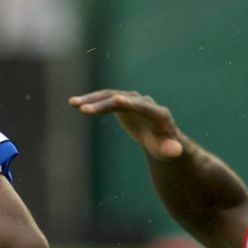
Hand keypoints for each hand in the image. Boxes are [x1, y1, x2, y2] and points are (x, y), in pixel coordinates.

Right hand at [69, 89, 184, 158]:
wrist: (158, 137)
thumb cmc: (163, 146)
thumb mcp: (167, 150)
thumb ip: (170, 149)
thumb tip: (175, 150)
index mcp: (159, 115)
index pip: (145, 107)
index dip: (132, 104)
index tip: (118, 100)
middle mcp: (144, 102)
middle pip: (123, 101)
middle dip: (104, 104)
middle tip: (84, 109)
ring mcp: (132, 99)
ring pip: (110, 96)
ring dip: (92, 100)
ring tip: (73, 103)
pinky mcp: (121, 100)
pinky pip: (104, 99)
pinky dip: (90, 101)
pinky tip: (73, 103)